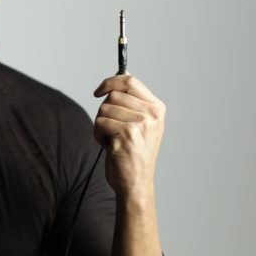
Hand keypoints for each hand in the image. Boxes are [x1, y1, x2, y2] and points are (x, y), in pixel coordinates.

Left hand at [93, 72, 165, 198]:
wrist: (136, 182)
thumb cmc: (134, 153)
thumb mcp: (141, 123)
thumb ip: (133, 99)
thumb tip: (121, 73)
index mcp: (157, 108)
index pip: (130, 81)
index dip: (110, 82)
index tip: (98, 91)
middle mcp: (152, 115)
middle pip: (112, 95)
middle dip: (104, 111)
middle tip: (111, 128)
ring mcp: (140, 124)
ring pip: (103, 109)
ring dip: (101, 125)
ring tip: (113, 139)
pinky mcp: (126, 135)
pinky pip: (99, 123)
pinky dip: (98, 135)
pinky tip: (110, 146)